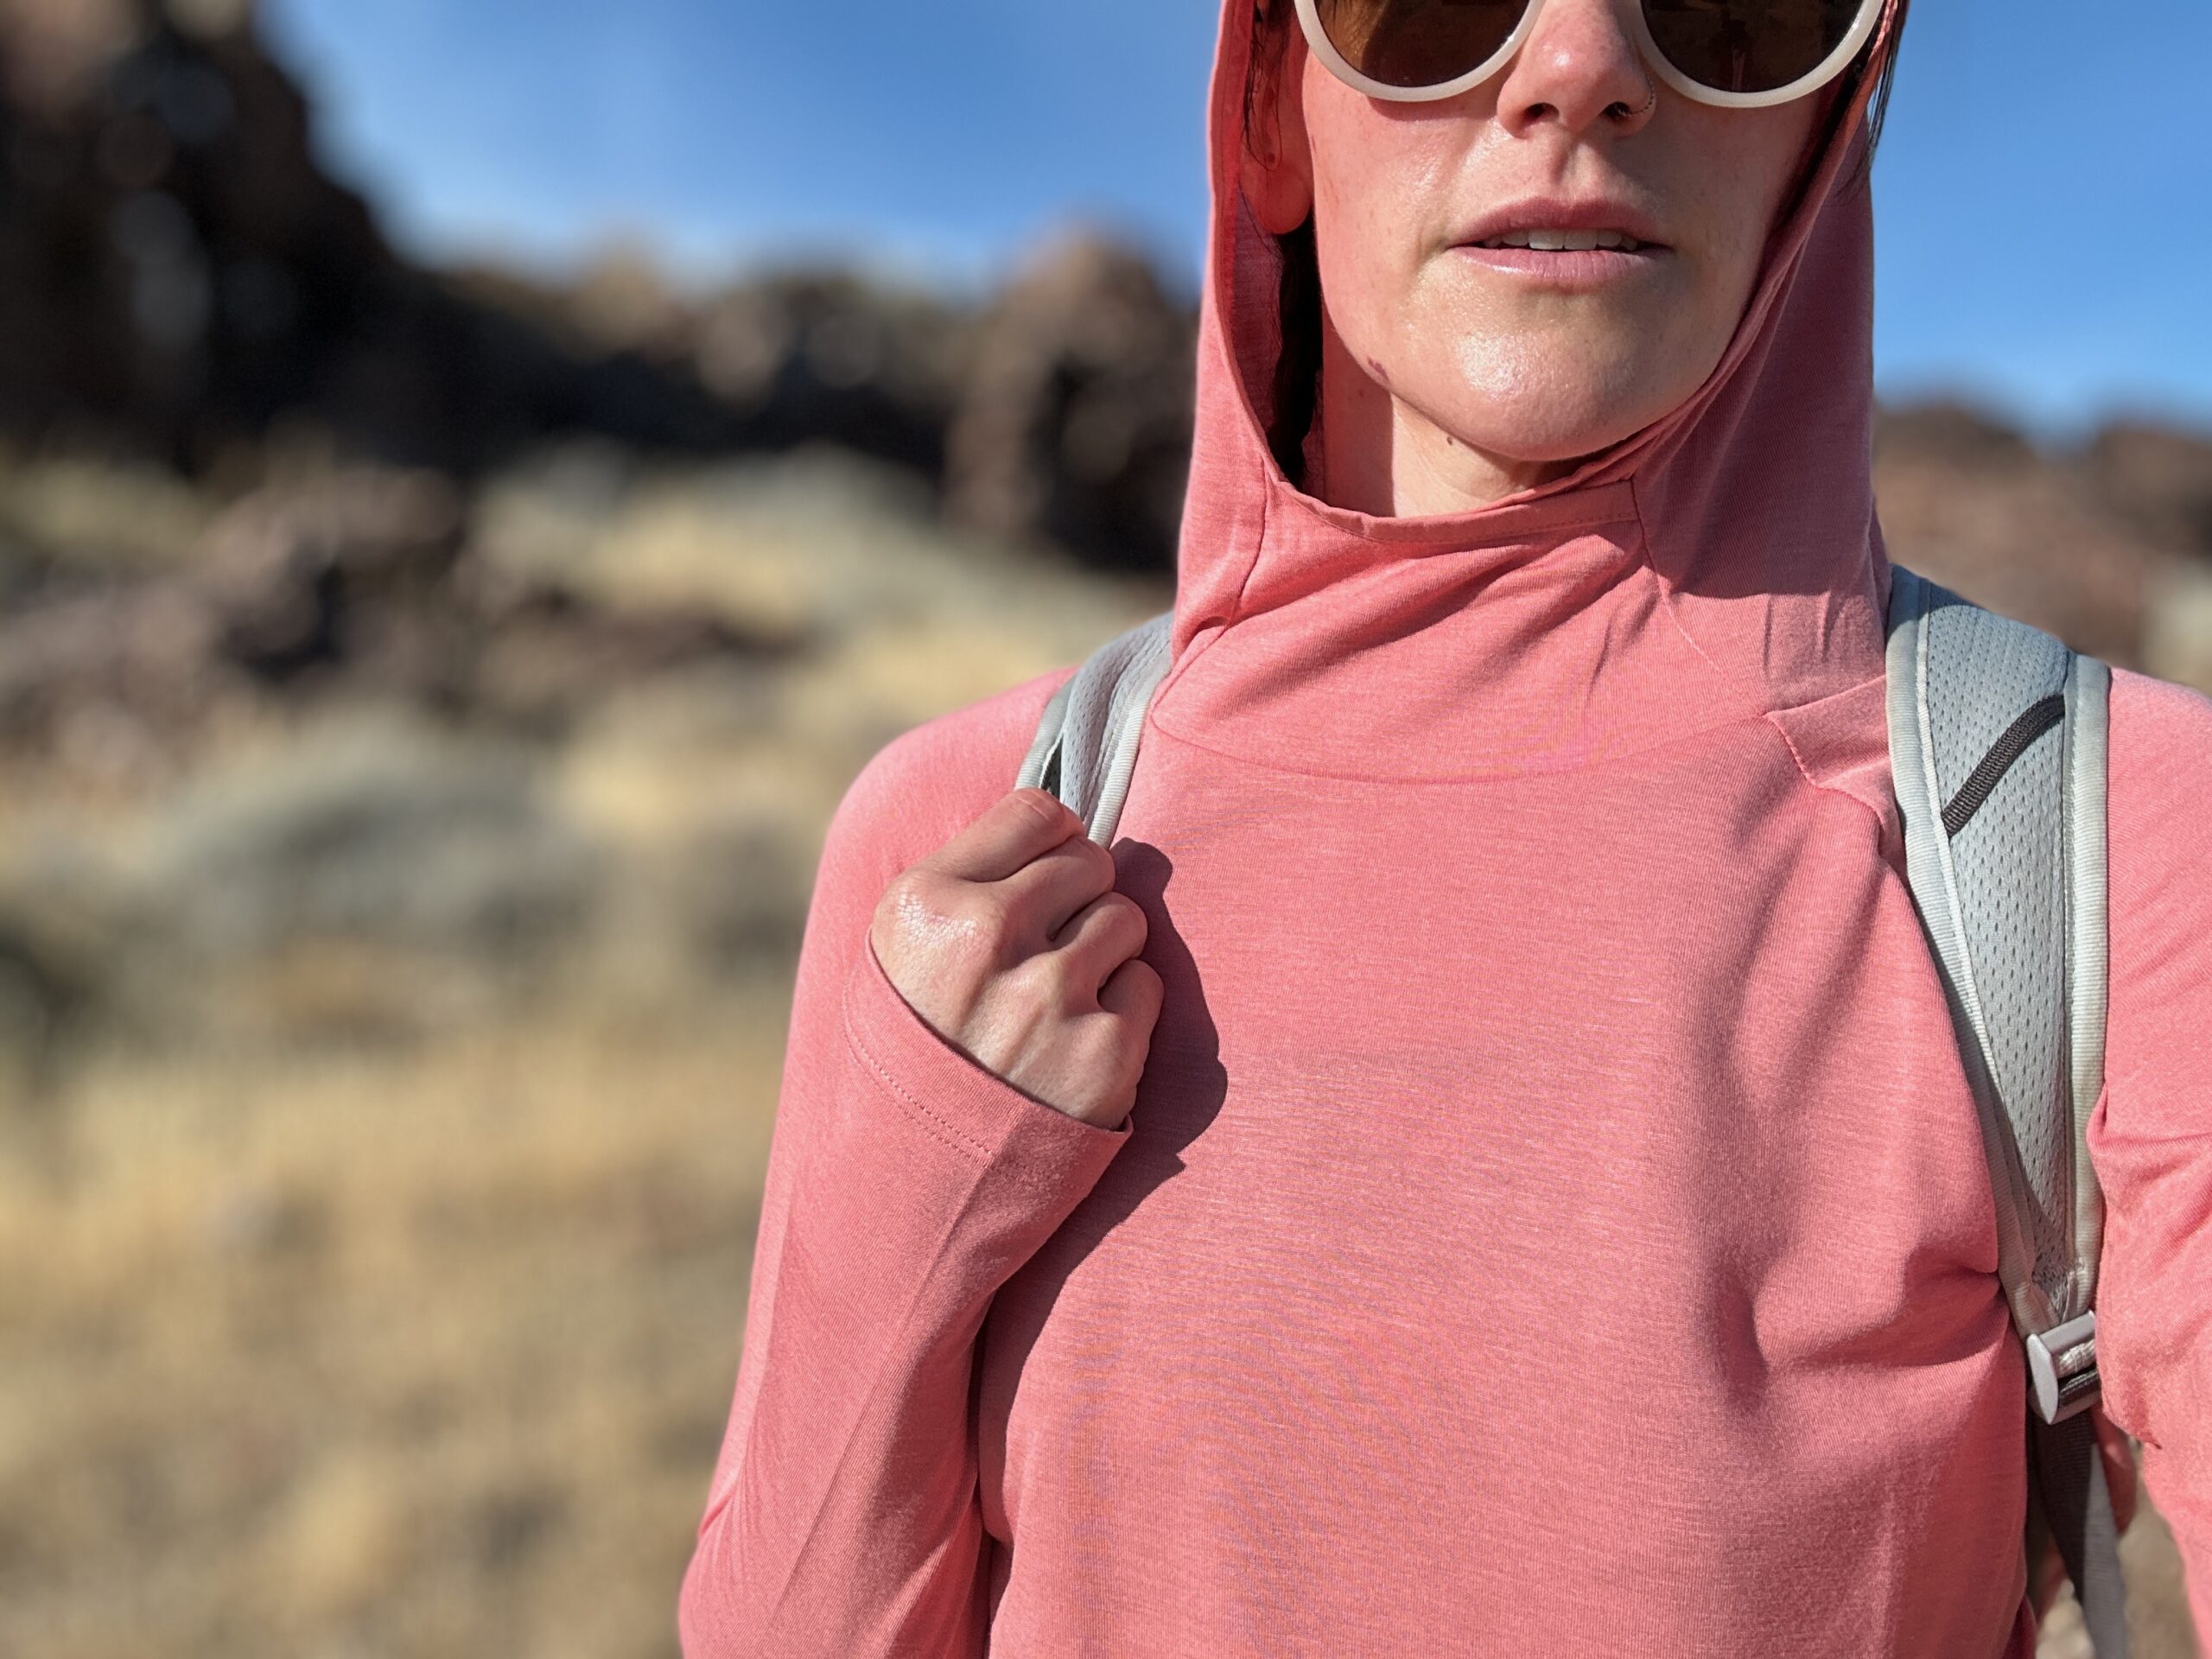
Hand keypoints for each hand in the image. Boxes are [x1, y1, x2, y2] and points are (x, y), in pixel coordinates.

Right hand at [868, 788, 1161, 1128]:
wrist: (913, 1177)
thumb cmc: (913, 1044)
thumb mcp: (902, 947)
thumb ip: (970, 876)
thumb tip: (1064, 821)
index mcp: (928, 901)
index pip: (1040, 811)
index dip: (1050, 845)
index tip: (1041, 878)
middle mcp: (988, 938)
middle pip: (1091, 862)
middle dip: (1078, 900)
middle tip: (1044, 951)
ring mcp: (1051, 996)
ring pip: (1126, 919)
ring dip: (1104, 953)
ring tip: (1054, 1001)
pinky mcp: (1104, 1052)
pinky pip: (1146, 985)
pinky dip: (1122, 1011)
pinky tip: (1073, 1043)